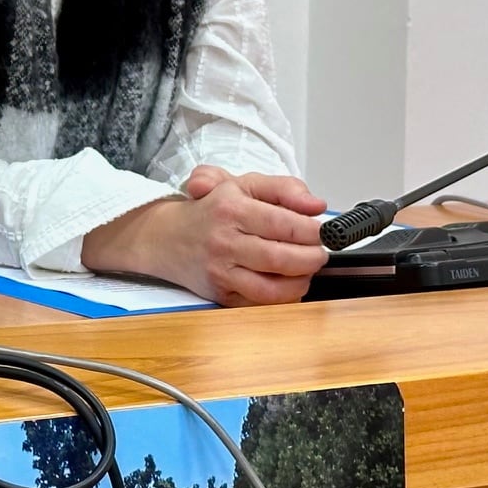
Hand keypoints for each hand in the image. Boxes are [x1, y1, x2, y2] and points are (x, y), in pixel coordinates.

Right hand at [83, 171, 327, 306]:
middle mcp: (224, 240)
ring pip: (275, 287)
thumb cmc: (209, 209)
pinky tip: (288, 282)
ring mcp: (221, 271)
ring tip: (306, 268)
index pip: (286, 223)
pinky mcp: (221, 294)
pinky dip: (284, 296)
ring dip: (302, 280)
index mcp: (230, 208)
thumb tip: (316, 205)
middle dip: (313, 257)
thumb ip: (283, 188)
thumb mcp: (242, 184)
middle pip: (284, 257)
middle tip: (320, 252)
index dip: (314, 231)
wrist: (163, 236)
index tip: (323, 232)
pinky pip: (263, 303)